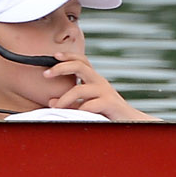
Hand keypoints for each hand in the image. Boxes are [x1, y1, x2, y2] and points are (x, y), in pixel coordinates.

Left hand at [41, 56, 158, 122]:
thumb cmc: (107, 112)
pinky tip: (72, 115)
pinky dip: (78, 109)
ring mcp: (105, 91)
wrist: (129, 121)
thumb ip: (71, 102)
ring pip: (79, 89)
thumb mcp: (87, 104)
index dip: (68, 56)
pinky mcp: (109, 103)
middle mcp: (100, 81)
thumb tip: (51, 102)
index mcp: (94, 79)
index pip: (81, 60)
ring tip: (54, 107)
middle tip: (45, 74)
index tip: (54, 55)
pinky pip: (89, 104)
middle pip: (79, 66)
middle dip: (60, 68)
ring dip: (64, 98)